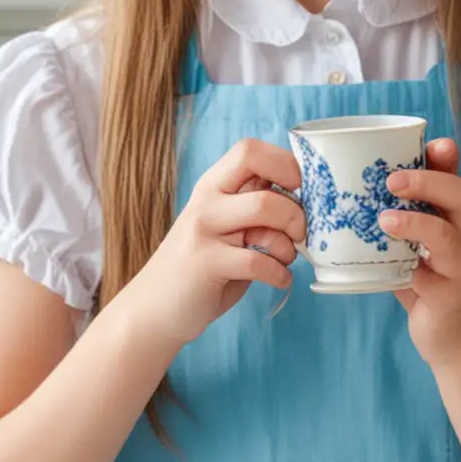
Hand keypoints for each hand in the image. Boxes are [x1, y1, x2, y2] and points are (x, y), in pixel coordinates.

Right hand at [126, 138, 302, 351]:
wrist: (153, 310)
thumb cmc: (201, 268)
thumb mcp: (226, 229)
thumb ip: (255, 210)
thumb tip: (307, 202)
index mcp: (213, 187)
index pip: (250, 150)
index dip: (286, 165)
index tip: (301, 192)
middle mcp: (206, 202)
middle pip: (265, 181)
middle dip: (296, 210)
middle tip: (299, 234)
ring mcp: (203, 230)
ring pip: (265, 212)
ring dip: (288, 243)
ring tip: (284, 259)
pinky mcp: (204, 263)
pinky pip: (260, 261)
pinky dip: (280, 274)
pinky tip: (278, 279)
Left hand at [381, 138, 460, 365]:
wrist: (452, 335)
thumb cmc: (425, 282)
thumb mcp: (410, 245)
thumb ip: (390, 219)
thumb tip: (338, 191)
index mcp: (453, 217)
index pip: (455, 176)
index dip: (446, 157)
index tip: (434, 143)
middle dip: (429, 180)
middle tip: (392, 179)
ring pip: (450, 236)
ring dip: (418, 223)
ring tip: (385, 220)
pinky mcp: (452, 296)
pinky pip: (437, 281)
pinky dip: (416, 273)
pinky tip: (400, 272)